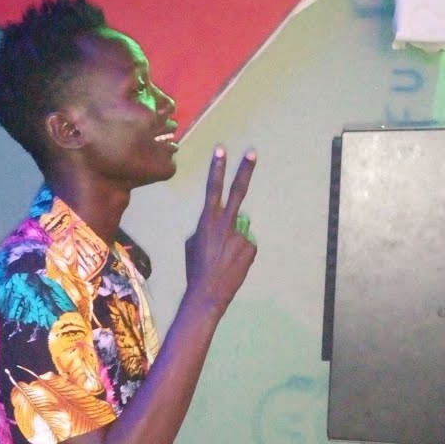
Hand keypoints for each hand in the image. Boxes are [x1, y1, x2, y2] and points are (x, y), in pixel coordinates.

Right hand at [184, 146, 257, 316]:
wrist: (207, 293)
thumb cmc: (195, 269)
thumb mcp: (192, 244)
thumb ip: (206, 229)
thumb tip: (218, 226)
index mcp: (206, 221)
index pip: (212, 189)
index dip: (217, 169)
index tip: (222, 150)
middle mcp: (225, 224)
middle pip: (237, 192)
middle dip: (245, 170)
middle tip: (252, 152)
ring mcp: (240, 235)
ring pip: (240, 232)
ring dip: (233, 244)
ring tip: (224, 261)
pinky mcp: (251, 248)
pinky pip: (246, 246)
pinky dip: (241, 255)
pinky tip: (232, 266)